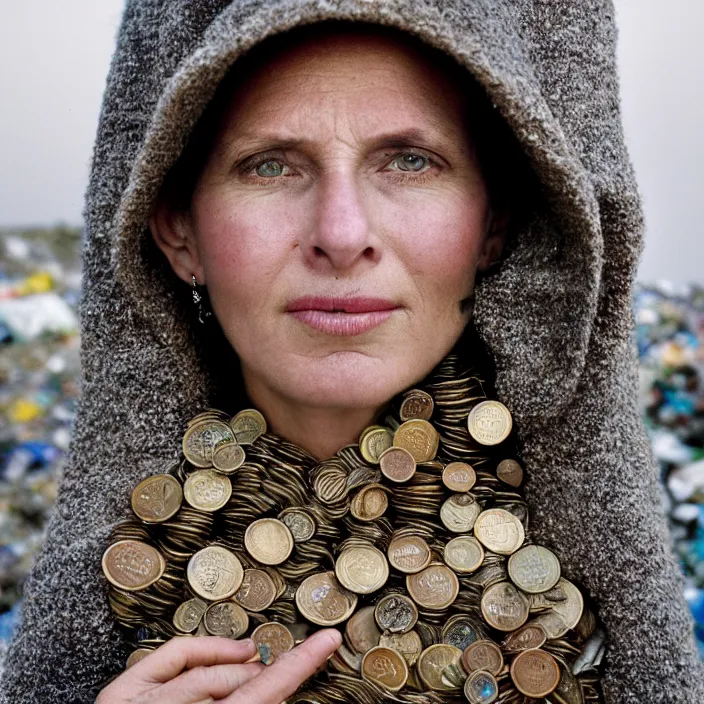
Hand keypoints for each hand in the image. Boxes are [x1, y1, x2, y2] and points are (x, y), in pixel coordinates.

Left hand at [96, 629, 341, 703]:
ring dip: (236, 668)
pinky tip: (221, 654)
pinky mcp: (117, 695)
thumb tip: (275, 697)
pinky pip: (171, 655)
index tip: (325, 640)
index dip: (299, 665)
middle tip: (282, 675)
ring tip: (253, 665)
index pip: (262, 695)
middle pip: (236, 684)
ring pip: (206, 671)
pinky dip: (201, 651)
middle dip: (264, 680)